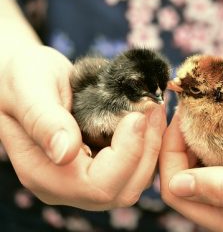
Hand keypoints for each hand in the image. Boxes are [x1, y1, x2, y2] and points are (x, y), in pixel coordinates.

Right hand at [0, 46, 166, 209]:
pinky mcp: (100, 168)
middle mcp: (66, 186)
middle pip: (123, 190)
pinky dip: (149, 145)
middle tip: (154, 108)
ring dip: (152, 147)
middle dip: (146, 149)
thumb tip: (65, 153)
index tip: (136, 116)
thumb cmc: (22, 78)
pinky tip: (149, 119)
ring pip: (134, 181)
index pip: (98, 185)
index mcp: (43, 174)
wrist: (26, 80)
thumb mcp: (28, 87)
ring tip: (154, 110)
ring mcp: (85, 180)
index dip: (126, 155)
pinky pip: (135, 169)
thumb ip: (43, 119)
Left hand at [160, 112, 222, 231]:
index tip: (174, 121)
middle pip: (181, 178)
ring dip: (189, 137)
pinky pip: (212, 153)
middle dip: (175, 145)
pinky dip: (206, 134)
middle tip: (181, 111)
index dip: (168, 158)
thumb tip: (175, 187)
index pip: (177, 193)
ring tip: (191, 111)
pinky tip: (208, 117)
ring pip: (195, 163)